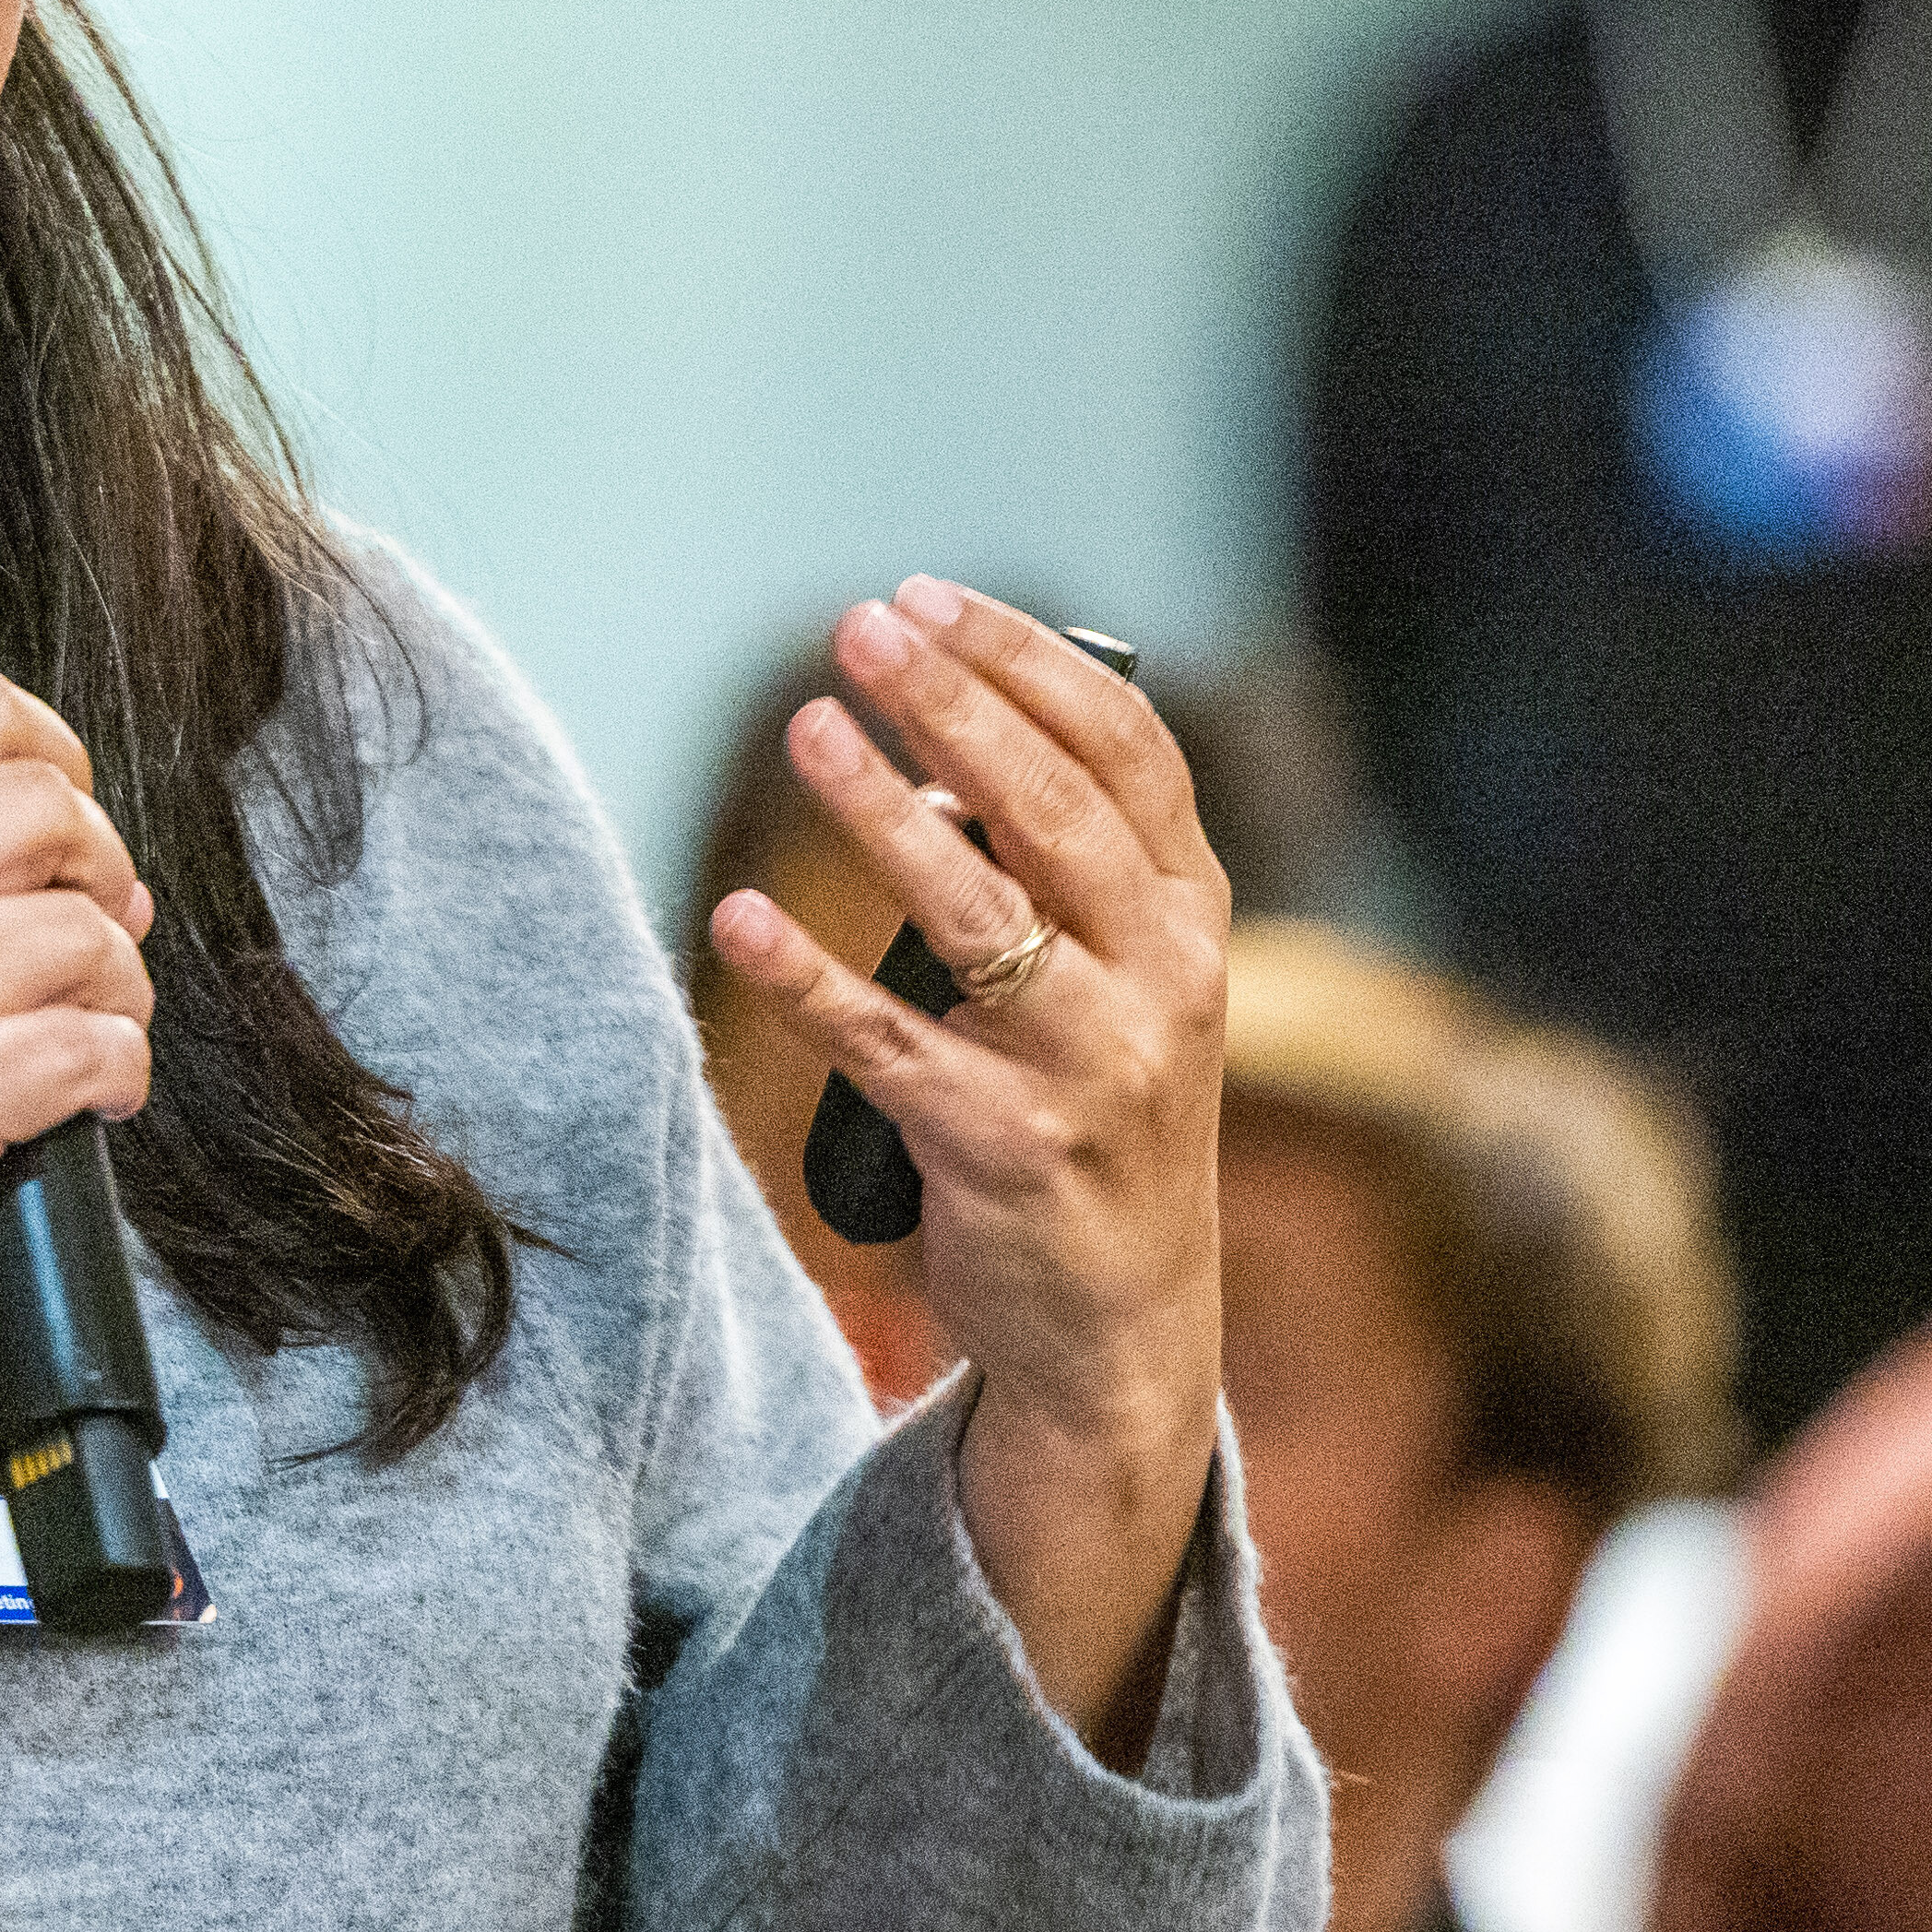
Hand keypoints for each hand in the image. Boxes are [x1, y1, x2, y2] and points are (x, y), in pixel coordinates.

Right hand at [0, 671, 156, 1381]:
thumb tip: (87, 853)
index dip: (59, 757)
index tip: (67, 824)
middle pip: (51, 810)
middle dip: (102, 880)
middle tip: (84, 948)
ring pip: (86, 934)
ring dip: (117, 994)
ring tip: (80, 1037)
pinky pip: (87, 1049)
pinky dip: (117, 1074)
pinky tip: (87, 1098)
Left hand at [700, 582, 1229, 1750]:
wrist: (1123, 1334)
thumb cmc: (1099, 1123)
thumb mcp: (1119, 990)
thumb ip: (1050, 878)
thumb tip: (925, 771)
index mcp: (1193, 919)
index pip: (1129, 752)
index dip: (1028, 662)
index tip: (928, 597)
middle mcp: (1165, 982)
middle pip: (1055, 811)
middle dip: (956, 706)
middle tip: (859, 630)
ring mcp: (1092, 1070)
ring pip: (980, 916)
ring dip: (882, 814)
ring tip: (807, 730)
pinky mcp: (1004, 1151)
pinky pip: (887, 1046)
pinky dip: (806, 980)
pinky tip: (738, 921)